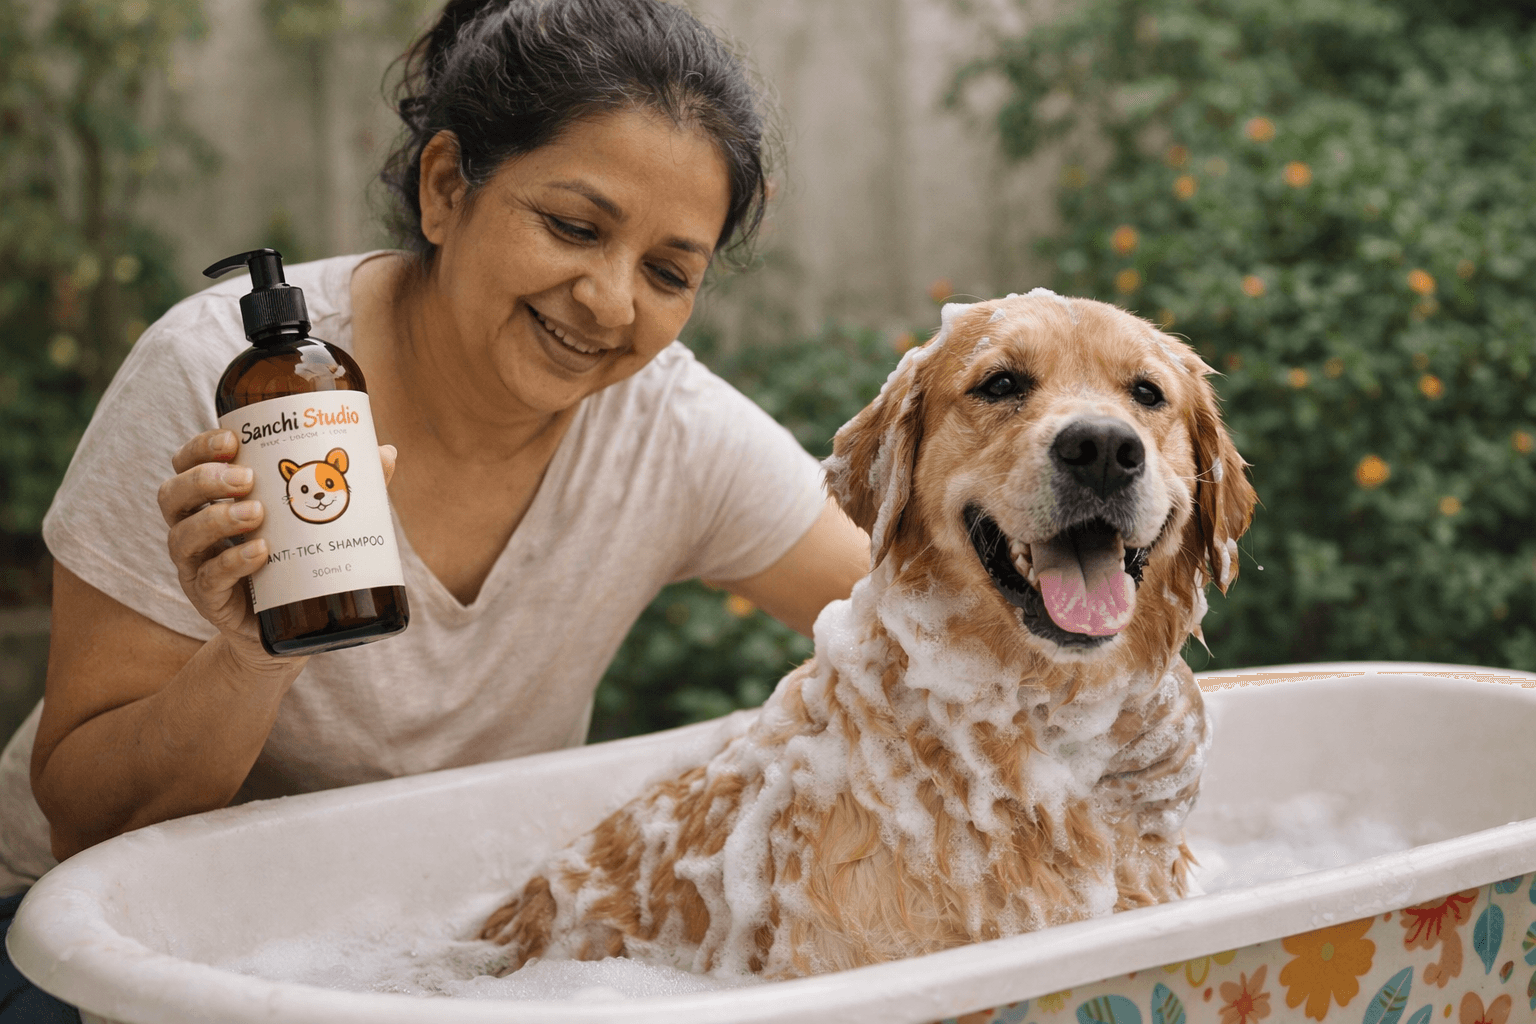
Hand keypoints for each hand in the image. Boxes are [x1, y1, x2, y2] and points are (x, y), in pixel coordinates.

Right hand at [158, 429, 396, 665]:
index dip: (200, 448)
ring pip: (183, 536)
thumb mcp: (317, 517)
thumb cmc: (298, 555)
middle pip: (172, 494)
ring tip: (256, 512)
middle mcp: (194, 527)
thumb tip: (386, 452)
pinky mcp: (209, 599)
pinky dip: (233, 563)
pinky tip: (260, 553)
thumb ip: (344, 485)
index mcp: (212, 498)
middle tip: (246, 478)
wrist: (294, 624)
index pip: (187, 463)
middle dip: (205, 479)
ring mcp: (196, 565)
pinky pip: (209, 578)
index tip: (232, 439)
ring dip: (216, 519)